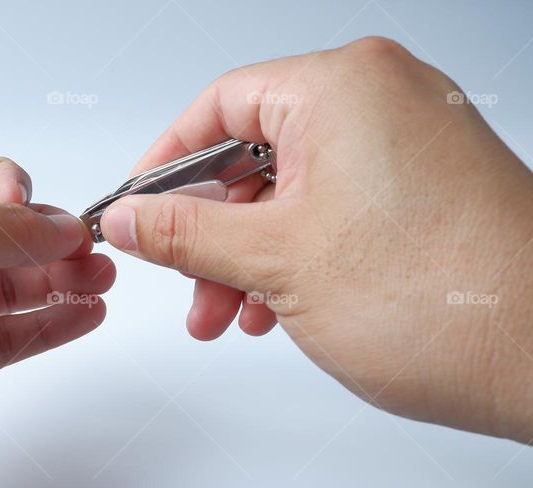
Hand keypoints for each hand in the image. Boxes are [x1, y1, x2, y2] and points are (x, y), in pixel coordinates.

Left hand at [0, 154, 115, 487]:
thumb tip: (60, 228)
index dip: (14, 189)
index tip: (35, 212)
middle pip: (3, 240)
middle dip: (52, 242)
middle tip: (96, 256)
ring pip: (11, 292)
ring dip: (60, 283)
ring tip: (102, 283)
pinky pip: (5, 342)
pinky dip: (46, 327)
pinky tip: (83, 317)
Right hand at [99, 37, 532, 440]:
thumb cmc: (441, 300)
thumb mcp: (276, 261)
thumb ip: (187, 233)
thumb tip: (133, 217)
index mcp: (341, 87)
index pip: (219, 105)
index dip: (167, 162)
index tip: (140, 207)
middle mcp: (382, 99)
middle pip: (254, 153)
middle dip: (210, 231)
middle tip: (184, 279)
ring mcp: (411, 143)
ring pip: (292, 190)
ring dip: (247, 255)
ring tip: (228, 314)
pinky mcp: (428, 188)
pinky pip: (336, 207)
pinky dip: (296, 255)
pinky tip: (276, 308)